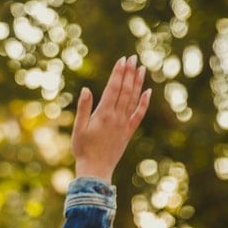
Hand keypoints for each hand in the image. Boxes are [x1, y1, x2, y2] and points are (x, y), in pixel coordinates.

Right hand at [71, 57, 151, 181]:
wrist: (96, 169)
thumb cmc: (83, 149)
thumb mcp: (79, 128)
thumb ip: (83, 108)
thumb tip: (86, 89)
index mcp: (103, 114)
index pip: (113, 88)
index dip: (118, 73)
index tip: (122, 60)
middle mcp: (117, 116)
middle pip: (125, 90)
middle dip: (129, 73)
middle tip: (132, 58)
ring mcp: (125, 124)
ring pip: (134, 99)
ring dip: (138, 83)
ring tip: (141, 69)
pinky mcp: (129, 131)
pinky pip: (139, 114)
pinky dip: (144, 102)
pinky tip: (148, 92)